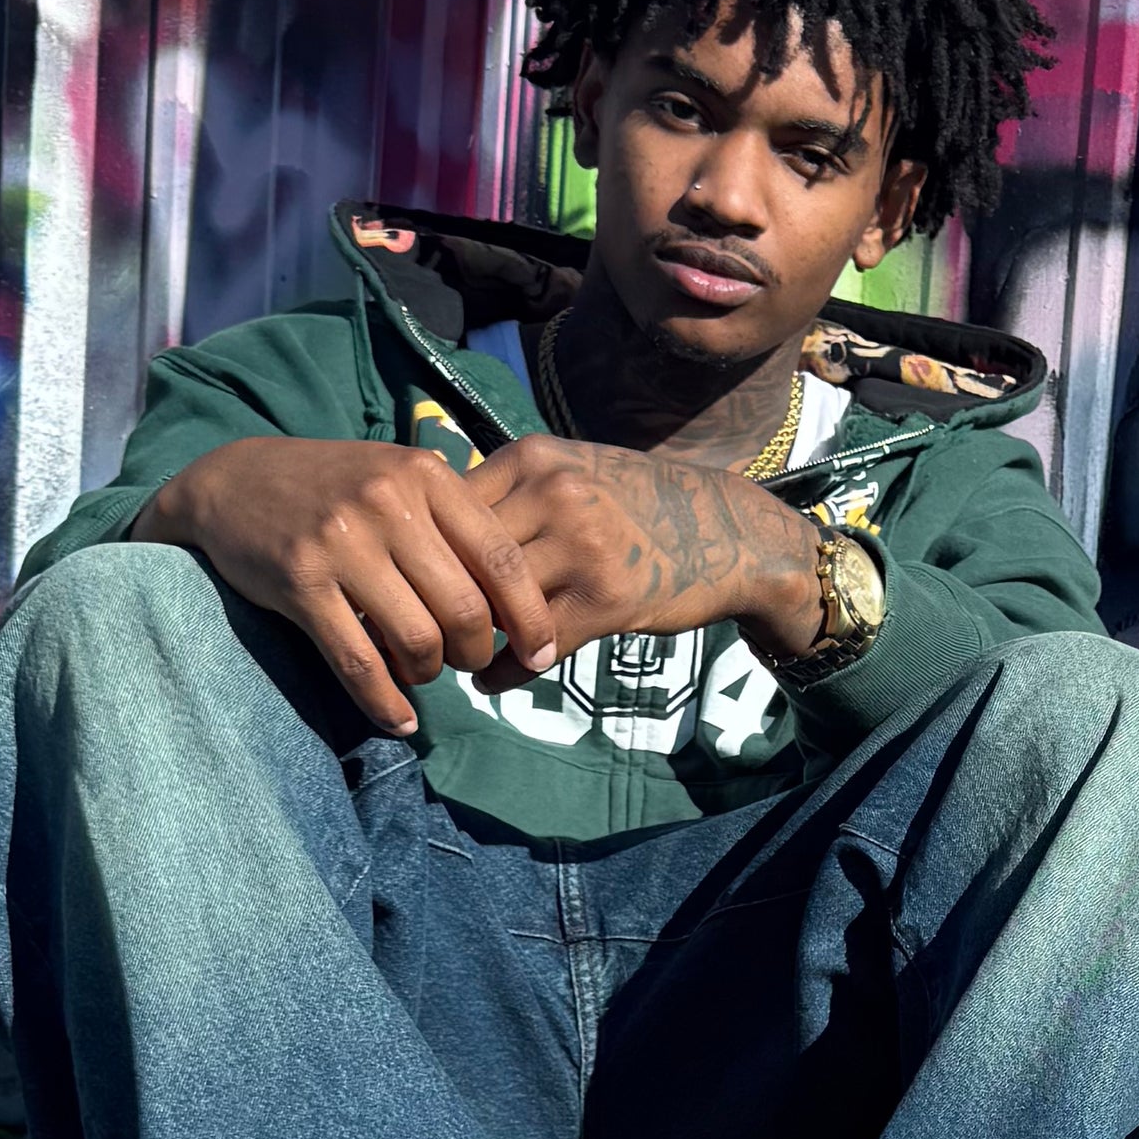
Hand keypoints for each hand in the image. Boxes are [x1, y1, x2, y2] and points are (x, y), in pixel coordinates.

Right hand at [137, 437, 559, 735]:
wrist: (235, 482)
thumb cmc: (337, 489)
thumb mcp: (401, 480)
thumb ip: (456, 524)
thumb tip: (518, 600)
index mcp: (426, 476)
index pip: (502, 560)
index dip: (530, 617)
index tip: (541, 653)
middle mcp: (388, 504)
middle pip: (465, 610)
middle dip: (476, 653)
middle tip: (468, 662)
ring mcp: (342, 543)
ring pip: (418, 640)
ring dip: (430, 673)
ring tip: (423, 671)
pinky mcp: (301, 582)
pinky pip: (359, 662)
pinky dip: (386, 703)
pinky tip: (399, 719)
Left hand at [456, 431, 826, 666]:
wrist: (728, 533)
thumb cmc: (640, 505)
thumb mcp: (574, 469)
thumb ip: (512, 490)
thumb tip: (432, 527)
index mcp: (534, 458)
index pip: (446, 507)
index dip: (421, 552)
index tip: (409, 583)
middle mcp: (554, 494)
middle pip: (462, 557)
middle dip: (436, 600)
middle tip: (420, 630)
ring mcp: (582, 546)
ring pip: (493, 603)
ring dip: (466, 641)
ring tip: (454, 657)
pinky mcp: (606, 599)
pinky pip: (532, 646)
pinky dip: (502, 672)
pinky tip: (491, 680)